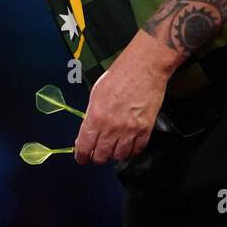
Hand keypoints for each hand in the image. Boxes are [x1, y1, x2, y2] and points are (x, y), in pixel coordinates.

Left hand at [74, 34, 172, 164]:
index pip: (85, 146)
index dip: (81, 156)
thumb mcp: (97, 93)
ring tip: (113, 148)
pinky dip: (131, 151)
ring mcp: (130, 130)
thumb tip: (89, 130)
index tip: (81, 158)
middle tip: (97, 153)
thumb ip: (92, 114)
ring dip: (114, 154)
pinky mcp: (146, 129)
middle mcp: (112, 126)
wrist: (145, 67)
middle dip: (97, 156)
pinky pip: (136, 150)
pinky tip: (128, 145)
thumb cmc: (120, 75)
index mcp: (96, 116)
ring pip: (119, 156)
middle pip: (101, 156)